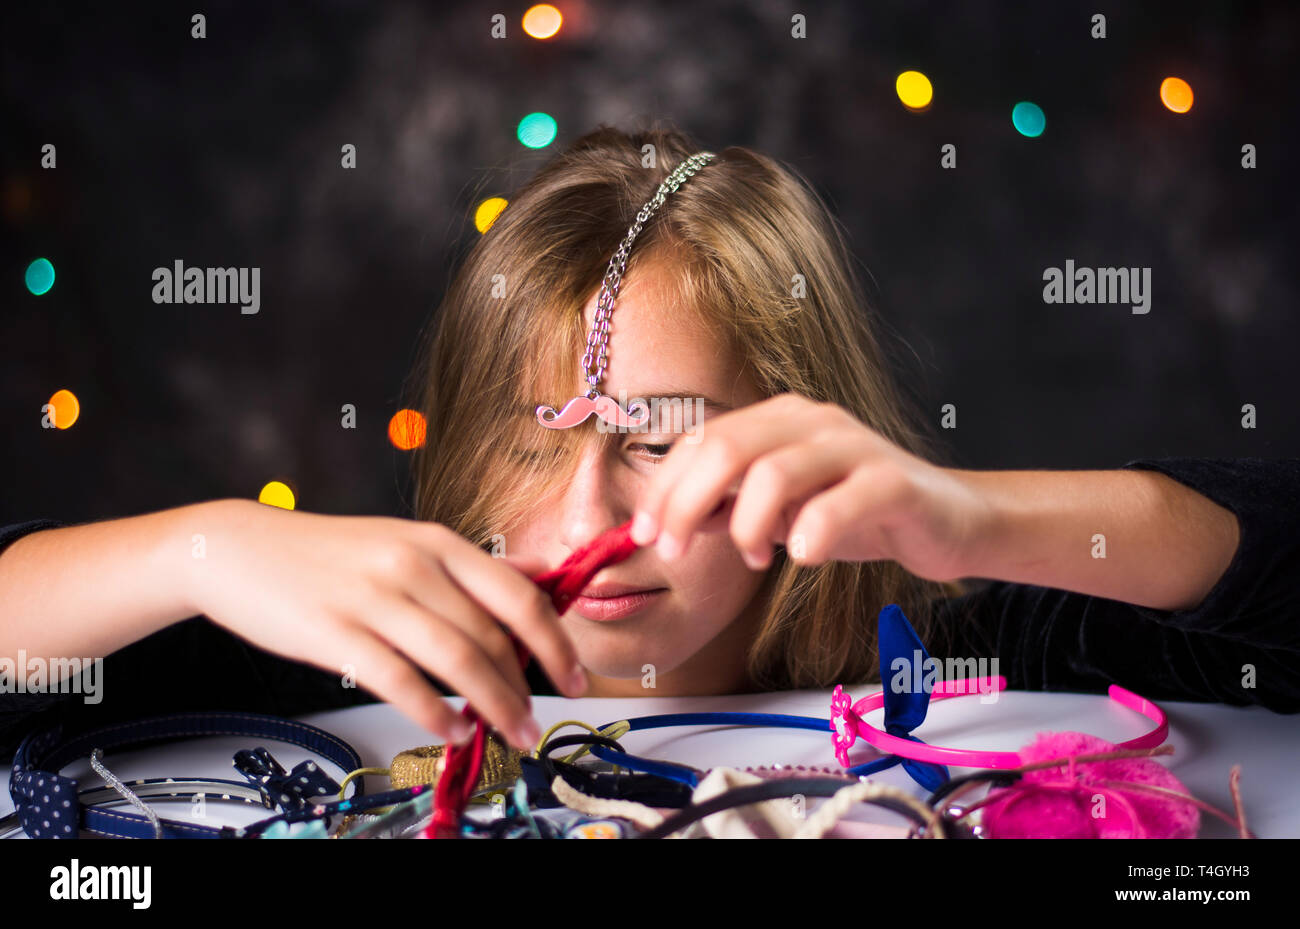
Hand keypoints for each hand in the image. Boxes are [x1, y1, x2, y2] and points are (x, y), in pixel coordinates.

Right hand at [180, 499, 585, 749]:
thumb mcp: (407, 543)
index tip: (574, 676)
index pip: (519, 595)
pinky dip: (433, 713)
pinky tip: (449, 731)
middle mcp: (414, 565)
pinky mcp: (335, 633)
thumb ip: (470, 568)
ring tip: (507, 734)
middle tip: (536, 723)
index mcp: (438, 543)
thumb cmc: (329, 554)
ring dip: (491, 706)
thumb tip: (538, 578)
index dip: (556, 642)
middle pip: (491, 636)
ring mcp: (374, 598)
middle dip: (525, 688)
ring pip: (456, 660)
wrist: (239, 548)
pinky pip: (399, 682)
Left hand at [630, 392, 989, 581]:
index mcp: (779, 419)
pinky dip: (812, 532)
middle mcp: (812, 420)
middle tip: (675, 550)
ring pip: (775, 472)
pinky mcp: (893, 481)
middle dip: (687, 503)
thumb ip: (730, 509)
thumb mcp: (782, 512)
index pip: (703, 440)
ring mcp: (854, 446)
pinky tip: (803, 557)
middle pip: (728, 448)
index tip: (644, 534)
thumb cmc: (857, 513)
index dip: (664, 487)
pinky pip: (842, 502)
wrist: (947, 520)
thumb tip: (668, 523)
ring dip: (747, 525)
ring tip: (752, 558)